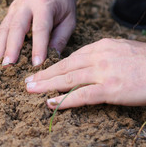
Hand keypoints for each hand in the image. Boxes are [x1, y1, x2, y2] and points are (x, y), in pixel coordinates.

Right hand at [0, 0, 76, 65]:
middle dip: (11, 47)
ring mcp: (15, 7)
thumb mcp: (69, 18)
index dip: (38, 47)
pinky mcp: (9, 11)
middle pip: (16, 27)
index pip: (40, 28)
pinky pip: (2, 28)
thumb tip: (52, 59)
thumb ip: (61, 38)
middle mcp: (26, 4)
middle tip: (8, 65)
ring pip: (4, 28)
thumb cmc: (63, 1)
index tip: (36, 64)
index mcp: (44, 4)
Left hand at [25, 38, 145, 108]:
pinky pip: (82, 95)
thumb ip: (103, 54)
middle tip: (27, 81)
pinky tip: (51, 103)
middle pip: (65, 67)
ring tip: (31, 89)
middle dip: (44, 74)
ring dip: (47, 85)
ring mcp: (103, 72)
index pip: (71, 58)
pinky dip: (64, 100)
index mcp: (100, 46)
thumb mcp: (122, 49)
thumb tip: (88, 62)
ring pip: (68, 79)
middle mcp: (98, 57)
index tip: (41, 71)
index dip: (53, 66)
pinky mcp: (111, 88)